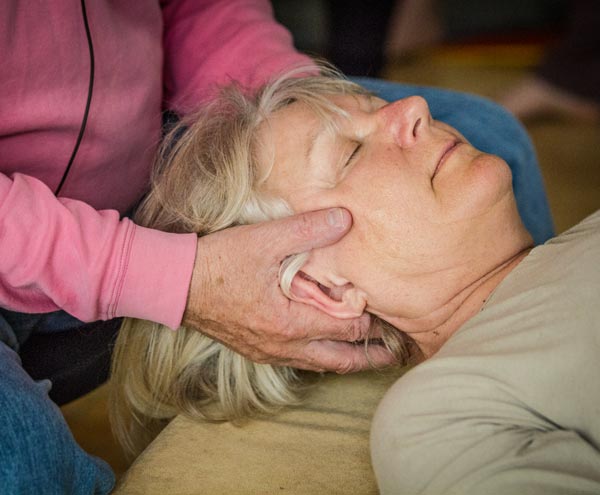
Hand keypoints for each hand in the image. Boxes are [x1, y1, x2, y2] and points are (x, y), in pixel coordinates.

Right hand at [183, 208, 395, 372]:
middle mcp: (284, 345)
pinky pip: (298, 362)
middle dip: (369, 357)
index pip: (347, 328)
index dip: (373, 322)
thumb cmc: (219, 263)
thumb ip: (308, 230)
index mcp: (292, 322)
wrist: (175, 285)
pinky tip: (322, 348)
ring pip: (319, 365)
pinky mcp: (256, 351)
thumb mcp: (264, 240)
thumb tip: (345, 219)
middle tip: (395, 355)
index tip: (392, 314)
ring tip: (367, 358)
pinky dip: (320, 358)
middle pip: (340, 360)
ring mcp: (269, 352)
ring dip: (346, 361)